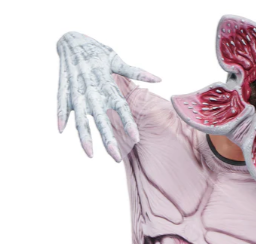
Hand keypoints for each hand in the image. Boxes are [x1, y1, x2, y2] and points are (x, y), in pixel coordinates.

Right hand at [56, 31, 160, 160]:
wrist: (70, 38)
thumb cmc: (97, 52)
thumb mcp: (116, 59)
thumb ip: (135, 72)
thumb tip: (159, 79)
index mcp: (106, 83)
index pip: (120, 107)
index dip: (128, 122)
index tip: (136, 138)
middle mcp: (92, 88)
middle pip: (101, 119)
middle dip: (108, 139)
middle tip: (115, 158)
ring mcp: (76, 89)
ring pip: (80, 117)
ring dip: (84, 136)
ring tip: (89, 154)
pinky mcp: (64, 88)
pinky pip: (62, 104)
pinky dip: (61, 116)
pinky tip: (61, 131)